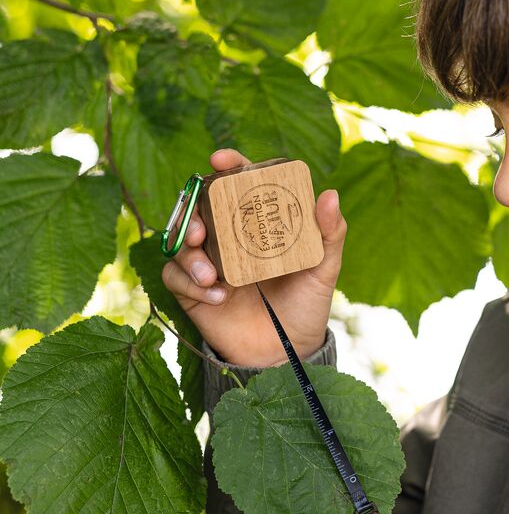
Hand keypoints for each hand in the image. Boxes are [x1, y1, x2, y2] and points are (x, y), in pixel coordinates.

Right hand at [161, 148, 346, 366]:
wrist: (286, 355)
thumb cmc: (306, 305)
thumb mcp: (323, 269)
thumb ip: (330, 234)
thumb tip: (330, 193)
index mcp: (257, 222)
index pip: (239, 183)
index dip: (229, 166)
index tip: (221, 159)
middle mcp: (228, 236)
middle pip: (199, 207)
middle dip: (193, 211)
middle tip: (201, 229)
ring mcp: (208, 262)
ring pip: (180, 241)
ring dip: (188, 252)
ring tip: (209, 272)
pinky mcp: (191, 291)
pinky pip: (174, 276)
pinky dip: (188, 282)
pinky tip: (216, 296)